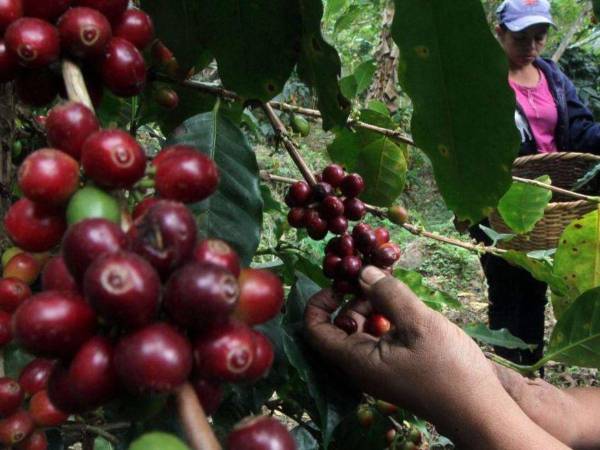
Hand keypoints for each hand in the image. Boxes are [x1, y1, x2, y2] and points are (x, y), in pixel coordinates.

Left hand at [304, 266, 503, 429]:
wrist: (481, 411)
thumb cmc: (449, 370)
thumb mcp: (418, 324)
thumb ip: (388, 295)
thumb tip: (363, 271)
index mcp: (356, 360)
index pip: (315, 331)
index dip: (319, 303)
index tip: (340, 283)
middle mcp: (361, 366)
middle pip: (338, 327)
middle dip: (350, 299)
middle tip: (373, 277)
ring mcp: (380, 367)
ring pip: (361, 330)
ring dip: (370, 306)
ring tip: (392, 287)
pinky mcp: (397, 366)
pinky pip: (379, 337)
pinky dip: (385, 318)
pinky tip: (404, 304)